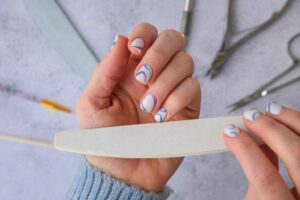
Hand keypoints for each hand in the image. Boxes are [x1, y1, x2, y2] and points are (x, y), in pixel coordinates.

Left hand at [76, 23, 200, 191]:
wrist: (125, 173)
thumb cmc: (105, 140)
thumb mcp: (92, 104)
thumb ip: (105, 71)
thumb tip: (120, 41)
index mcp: (129, 69)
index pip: (146, 35)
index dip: (145, 35)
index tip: (136, 50)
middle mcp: (154, 75)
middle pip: (173, 40)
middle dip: (160, 54)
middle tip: (142, 78)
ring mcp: (173, 90)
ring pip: (185, 62)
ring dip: (165, 83)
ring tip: (149, 107)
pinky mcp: (187, 108)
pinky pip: (193, 89)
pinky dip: (177, 100)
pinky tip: (162, 117)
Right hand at [223, 103, 299, 198]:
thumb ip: (257, 177)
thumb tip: (253, 142)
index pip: (265, 177)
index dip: (245, 150)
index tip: (230, 133)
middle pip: (297, 157)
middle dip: (270, 130)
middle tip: (250, 117)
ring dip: (293, 122)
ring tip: (272, 111)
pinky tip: (293, 120)